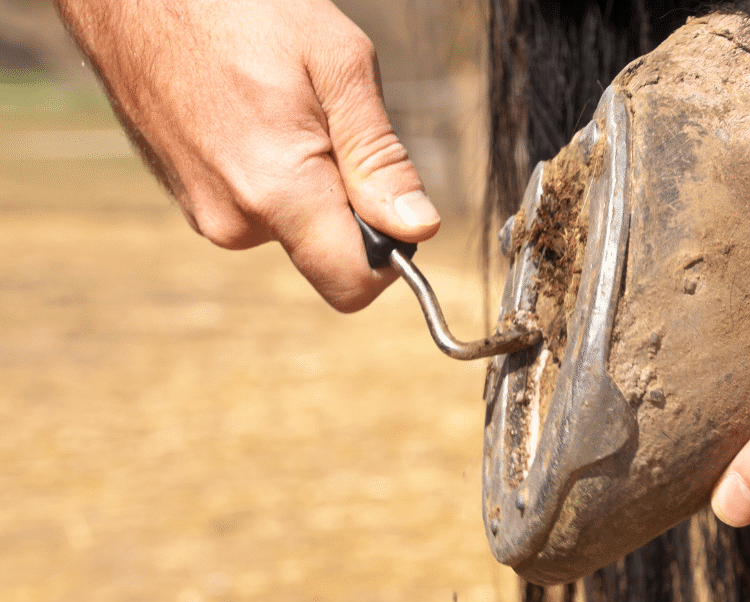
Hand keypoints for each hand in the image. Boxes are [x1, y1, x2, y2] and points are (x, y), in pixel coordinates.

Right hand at [56, 0, 439, 311]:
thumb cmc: (240, 8)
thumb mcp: (339, 65)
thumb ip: (380, 157)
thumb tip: (419, 229)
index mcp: (278, 194)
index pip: (352, 285)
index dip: (390, 255)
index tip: (393, 203)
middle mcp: (235, 222)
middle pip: (326, 250)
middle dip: (348, 199)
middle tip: (326, 120)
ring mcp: (204, 213)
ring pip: (292, 223)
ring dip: (309, 178)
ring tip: (282, 105)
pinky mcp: (188, 199)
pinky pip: (256, 205)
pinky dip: (272, 171)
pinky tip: (254, 112)